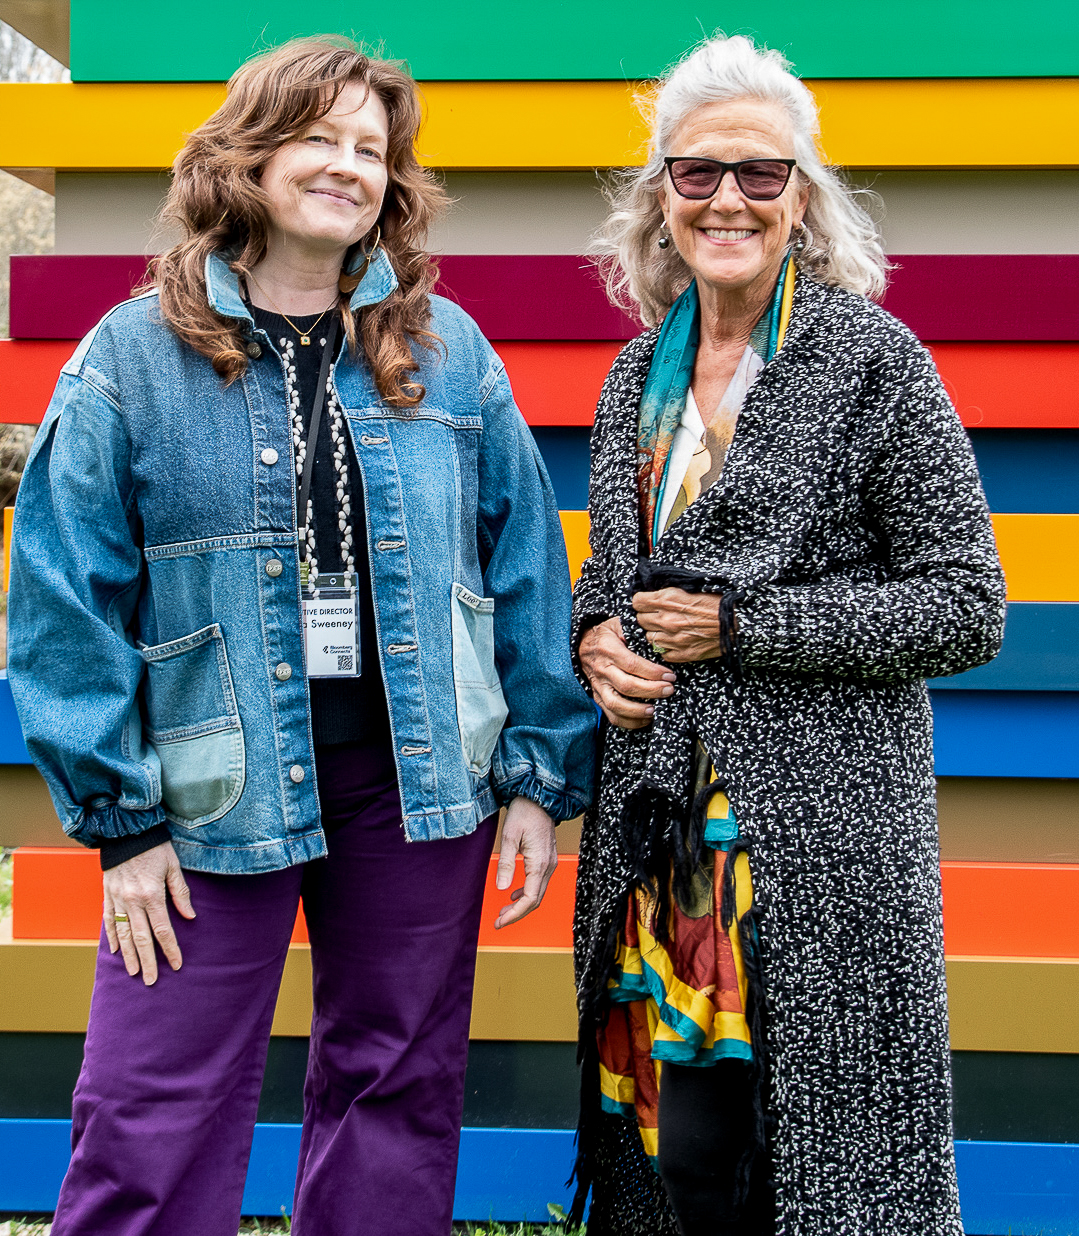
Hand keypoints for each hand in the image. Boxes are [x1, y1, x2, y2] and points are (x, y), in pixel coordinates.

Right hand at [103, 841, 195, 985]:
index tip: (176, 965)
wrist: (126, 832)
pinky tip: (115, 951)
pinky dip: (112, 937)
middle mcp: (132, 901)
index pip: (163, 930)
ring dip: (129, 955)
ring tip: (134, 972)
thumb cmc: (154, 848)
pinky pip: (108, 920)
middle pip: (141, 938)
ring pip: (124, 934)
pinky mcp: (107, 895)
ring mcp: (117, 899)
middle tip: (152, 981)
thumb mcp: (173, 866)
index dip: (170, 949)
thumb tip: (190, 916)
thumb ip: (180, 893)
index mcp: (152, 895)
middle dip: (148, 961)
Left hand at [494, 796, 558, 929]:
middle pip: (535, 900)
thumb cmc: (524, 813)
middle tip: (499, 921)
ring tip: (504, 911)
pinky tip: (515, 895)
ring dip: (522, 905)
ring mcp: (550, 862)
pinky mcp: (547, 859)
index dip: (515, 915)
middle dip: (517, 914)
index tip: (500, 922)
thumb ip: (506, 864)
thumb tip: (502, 888)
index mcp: (539, 863)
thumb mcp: (509, 837)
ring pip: (538, 893)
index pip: (530, 899)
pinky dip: (527, 893)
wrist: (538, 797)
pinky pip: (539, 883)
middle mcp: (548, 866)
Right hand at [578, 616, 675, 729]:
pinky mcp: (598, 697)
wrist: (582, 645)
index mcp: (609, 650)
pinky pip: (611, 715)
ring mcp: (599, 686)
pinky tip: (645, 719)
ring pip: (617, 705)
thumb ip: (635, 630)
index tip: (670, 676)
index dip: (653, 673)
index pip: (633, 664)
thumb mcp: (618, 624)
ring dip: (638, 711)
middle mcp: (602, 670)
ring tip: (656, 709)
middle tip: (669, 690)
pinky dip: (629, 722)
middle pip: (627, 686)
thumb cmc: (607, 635)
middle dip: (652, 691)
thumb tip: (657, 637)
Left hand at [632, 588, 723, 662]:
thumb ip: (668, 592)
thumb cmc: (718, 602)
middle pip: (640, 620)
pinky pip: (662, 652)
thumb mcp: (691, 588)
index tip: (647, 602)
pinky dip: (666, 647)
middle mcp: (667, 620)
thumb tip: (653, 594)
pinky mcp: (681, 654)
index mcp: (668, 600)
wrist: (737, 623)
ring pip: (649, 637)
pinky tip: (676, 640)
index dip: (642, 602)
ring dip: (656, 633)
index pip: (637, 602)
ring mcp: (673, 639)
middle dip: (648, 616)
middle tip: (660, 615)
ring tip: (669, 628)